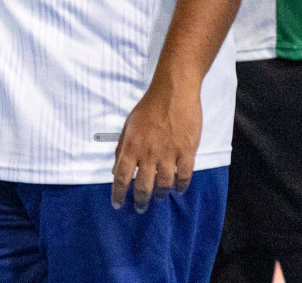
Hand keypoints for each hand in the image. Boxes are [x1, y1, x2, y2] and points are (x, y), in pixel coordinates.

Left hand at [110, 70, 200, 212]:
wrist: (173, 92)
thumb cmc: (149, 107)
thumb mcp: (128, 126)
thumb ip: (122, 148)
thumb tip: (115, 169)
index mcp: (132, 146)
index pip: (121, 177)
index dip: (118, 194)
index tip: (118, 205)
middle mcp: (148, 153)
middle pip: (143, 186)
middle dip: (140, 201)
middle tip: (140, 208)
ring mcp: (169, 154)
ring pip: (164, 185)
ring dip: (160, 194)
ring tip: (159, 197)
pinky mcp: (187, 152)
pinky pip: (184, 176)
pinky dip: (181, 186)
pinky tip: (179, 189)